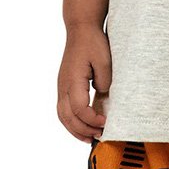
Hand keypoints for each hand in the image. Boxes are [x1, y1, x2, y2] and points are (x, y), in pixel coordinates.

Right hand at [57, 23, 110, 142]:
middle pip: (68, 117)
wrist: (81, 29)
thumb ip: (104, 82)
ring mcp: (62, 86)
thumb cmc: (93, 42)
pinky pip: (63, 109)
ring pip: (62, 116)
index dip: (93, 120)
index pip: (80, 109)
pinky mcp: (64, 86)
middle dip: (83, 130)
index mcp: (73, 80)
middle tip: (100, 136)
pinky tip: (83, 126)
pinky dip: (71, 122)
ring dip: (75, 129)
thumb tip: (103, 98)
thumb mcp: (105, 61)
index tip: (106, 123)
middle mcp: (63, 85)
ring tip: (90, 138)